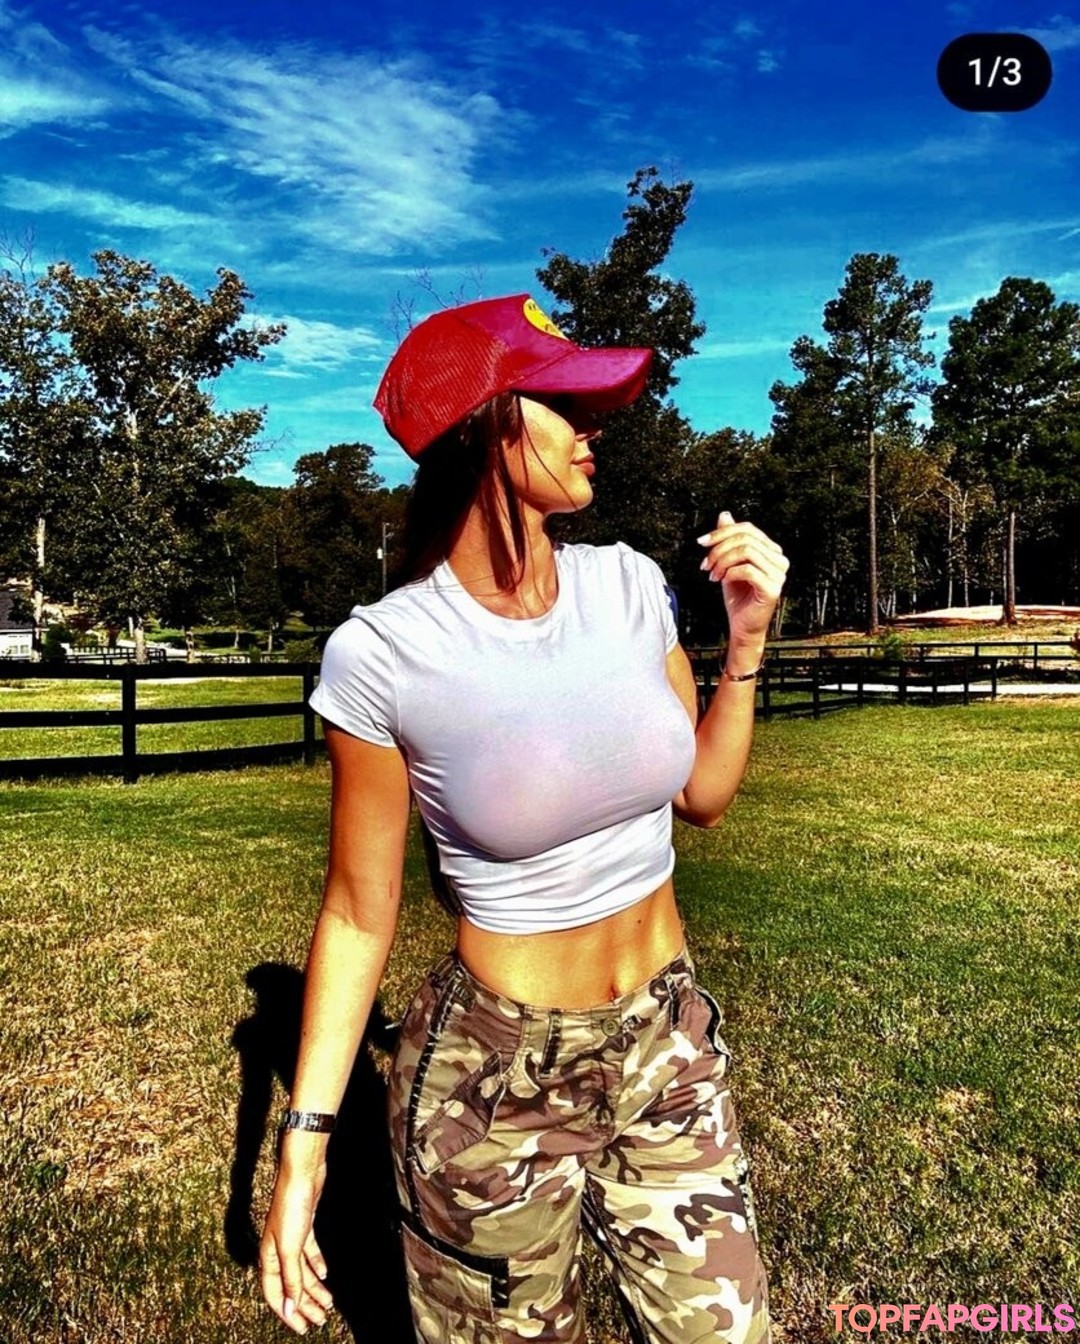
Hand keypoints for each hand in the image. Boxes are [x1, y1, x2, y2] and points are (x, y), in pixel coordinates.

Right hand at [260, 1160, 333, 1333]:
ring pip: (302, 1271)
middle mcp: (278, 1249)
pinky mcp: (305, 1226)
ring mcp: (292, 1237)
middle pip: (291, 1284)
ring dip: (314, 1288)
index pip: (276, 1293)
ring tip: (328, 1303)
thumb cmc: (292, 1205)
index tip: (301, 1327)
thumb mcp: (290, 1247)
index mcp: (269, 1256)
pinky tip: (325, 1273)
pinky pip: (309, 1252)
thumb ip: (290, 1278)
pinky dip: (316, 1264)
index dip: (287, 1312)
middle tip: (320, 1320)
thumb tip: (290, 1308)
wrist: (303, 1172)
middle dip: (305, 1304)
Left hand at [697, 512, 788, 643]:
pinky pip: (748, 570)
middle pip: (745, 538)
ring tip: (712, 575)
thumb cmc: (738, 596)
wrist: (742, 625)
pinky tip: (722, 581)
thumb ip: (728, 539)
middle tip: (705, 564)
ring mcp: (779, 574)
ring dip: (722, 561)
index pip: (747, 529)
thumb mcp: (728, 563)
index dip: (721, 532)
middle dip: (719, 548)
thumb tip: (725, 514)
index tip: (701, 542)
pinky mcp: (773, 589)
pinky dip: (729, 573)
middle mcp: (779, 559)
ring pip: (746, 551)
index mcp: (771, 550)